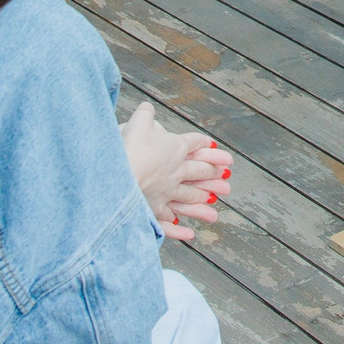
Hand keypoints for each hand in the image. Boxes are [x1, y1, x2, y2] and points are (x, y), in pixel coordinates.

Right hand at [120, 103, 233, 240]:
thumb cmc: (129, 145)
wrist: (117, 175)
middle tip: (226, 176)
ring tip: (213, 204)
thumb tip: (147, 108)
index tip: (217, 146)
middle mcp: (177, 171)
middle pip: (199, 171)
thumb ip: (144, 114)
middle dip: (213, 172)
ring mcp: (167, 192)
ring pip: (189, 196)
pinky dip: (179, 230)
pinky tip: (190, 234)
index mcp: (176, 148)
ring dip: (201, 199)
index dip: (206, 144)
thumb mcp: (137, 122)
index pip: (195, 144)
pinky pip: (169, 221)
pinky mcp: (154, 209)